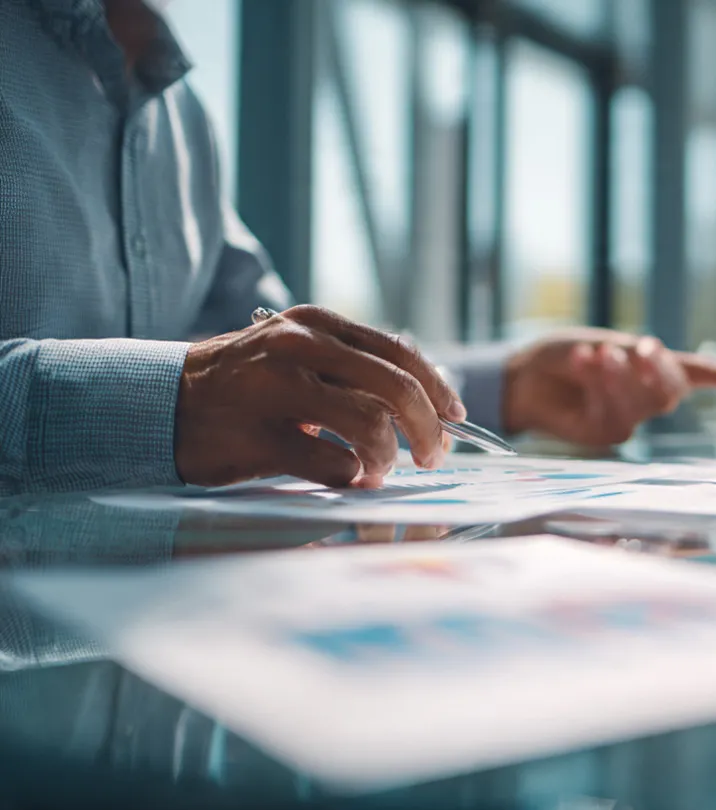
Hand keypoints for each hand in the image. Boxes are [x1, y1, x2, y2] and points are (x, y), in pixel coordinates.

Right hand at [176, 305, 464, 489]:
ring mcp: (275, 390)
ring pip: (367, 424)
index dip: (437, 389)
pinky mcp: (256, 435)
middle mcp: (299, 348)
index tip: (456, 418)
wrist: (160, 403)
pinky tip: (346, 479)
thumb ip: (352, 372)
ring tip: (377, 472)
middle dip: (427, 429)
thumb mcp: (298, 358)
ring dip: (384, 457)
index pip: (398, 354)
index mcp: (316, 325)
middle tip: (434, 458)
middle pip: (394, 388)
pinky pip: (328, 462)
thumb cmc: (243, 386)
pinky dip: (348, 476)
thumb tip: (424, 409)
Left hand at [502, 329, 715, 445]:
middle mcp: (646, 398)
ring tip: (598, 352)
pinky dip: (597, 381)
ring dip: (621, 374)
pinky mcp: (603, 435)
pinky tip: (581, 360)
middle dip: (660, 369)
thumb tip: (658, 356)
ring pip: (641, 403)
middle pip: (671, 391)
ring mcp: (627, 419)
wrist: (522, 376)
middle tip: (643, 347)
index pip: (695, 374)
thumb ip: (634, 357)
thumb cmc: (565, 356)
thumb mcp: (606, 346)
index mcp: (653, 370)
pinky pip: (612, 412)